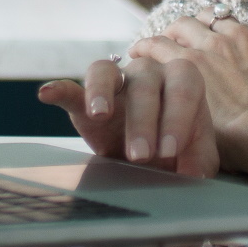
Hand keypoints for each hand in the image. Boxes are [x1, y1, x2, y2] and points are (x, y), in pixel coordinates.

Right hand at [37, 56, 219, 177]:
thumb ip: (200, 160)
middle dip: (143, 120)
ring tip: (99, 114)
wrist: (155, 156)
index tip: (170, 150)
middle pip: (145, 81)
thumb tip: (194, 175)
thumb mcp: (196, 157)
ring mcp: (115, 83)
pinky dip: (59, 89)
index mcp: (182, 80)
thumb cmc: (179, 150)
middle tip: (141, 156)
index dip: (177, 115)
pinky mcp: (85, 100)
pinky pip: (71, 87)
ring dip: (101, 92)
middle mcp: (149, 72)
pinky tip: (47, 94)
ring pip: (106, 71)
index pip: (183, 84)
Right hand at [128, 11, 247, 174]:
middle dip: (173, 32)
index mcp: (191, 63)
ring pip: (216, 15)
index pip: (156, 43)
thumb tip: (162, 90)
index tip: (140, 51)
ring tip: (208, 38)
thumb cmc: (231, 139)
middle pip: (183, 23)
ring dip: (206, 26)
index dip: (143, 46)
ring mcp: (245, 37)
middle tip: (173, 42)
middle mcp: (215, 43)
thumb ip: (172, 96)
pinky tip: (241, 48)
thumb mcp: (187, 118)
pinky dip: (242, 34)